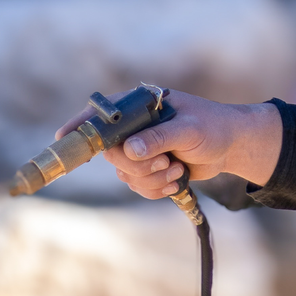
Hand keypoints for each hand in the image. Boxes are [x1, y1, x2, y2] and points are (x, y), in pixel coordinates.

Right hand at [53, 90, 281, 200]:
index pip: (102, 114)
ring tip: (177, 168)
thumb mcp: (190, 129)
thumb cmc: (213, 127)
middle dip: (138, 166)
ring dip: (152, 179)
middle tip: (166, 162)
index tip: (63, 138)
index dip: (80, 126)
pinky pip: (138, 187)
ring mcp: (140, 149)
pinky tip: (178, 179)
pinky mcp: (148, 169)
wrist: (232, 146)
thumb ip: (160, 138)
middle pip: (111, 154)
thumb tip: (130, 151)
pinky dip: (157, 189)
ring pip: (125, 175)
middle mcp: (134, 128)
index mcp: (140, 107)